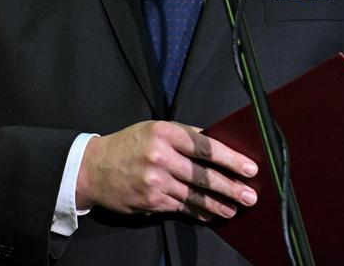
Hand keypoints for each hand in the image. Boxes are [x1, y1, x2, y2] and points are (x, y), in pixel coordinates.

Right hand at [76, 120, 259, 220]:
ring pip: (194, 196)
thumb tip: (218, 142)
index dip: (231, 159)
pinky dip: (197, 212)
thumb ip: (186, 135)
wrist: (93, 169)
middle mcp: (160, 157)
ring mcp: (155, 182)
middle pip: (203, 175)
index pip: (206, 147)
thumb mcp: (155, 129)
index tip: (250, 168)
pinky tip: (210, 214)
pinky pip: (181, 208)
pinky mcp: (151, 202)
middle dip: (231, 187)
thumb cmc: (129, 145)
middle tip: (250, 195)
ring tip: (235, 208)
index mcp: (165, 133)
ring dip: (218, 204)